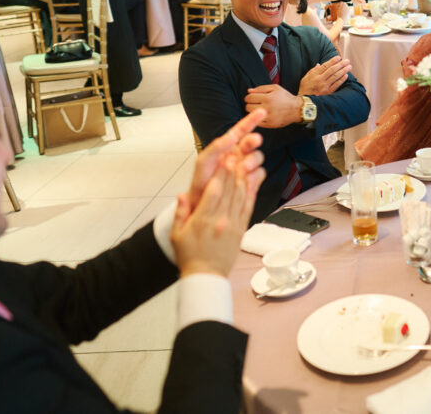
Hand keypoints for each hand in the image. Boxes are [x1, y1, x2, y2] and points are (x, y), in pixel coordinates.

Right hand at [170, 157, 258, 277]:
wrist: (206, 275)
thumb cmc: (190, 256)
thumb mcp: (177, 235)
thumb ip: (180, 213)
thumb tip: (182, 194)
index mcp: (203, 220)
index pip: (214, 191)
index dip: (220, 173)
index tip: (224, 159)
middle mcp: (220, 220)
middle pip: (229, 190)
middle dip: (234, 170)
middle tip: (238, 153)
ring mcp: (233, 224)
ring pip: (240, 196)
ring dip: (244, 178)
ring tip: (246, 162)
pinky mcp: (242, 229)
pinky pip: (248, 207)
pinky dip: (251, 193)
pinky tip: (253, 181)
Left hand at [186, 109, 265, 212]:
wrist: (202, 204)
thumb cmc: (200, 183)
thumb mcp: (204, 161)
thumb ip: (217, 146)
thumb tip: (232, 136)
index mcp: (226, 147)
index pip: (241, 130)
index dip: (251, 120)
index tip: (262, 112)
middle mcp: (237, 155)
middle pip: (253, 143)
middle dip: (253, 142)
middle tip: (253, 142)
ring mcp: (245, 168)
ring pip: (258, 157)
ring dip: (253, 160)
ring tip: (243, 168)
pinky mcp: (251, 181)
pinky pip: (260, 173)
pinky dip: (256, 175)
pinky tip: (248, 178)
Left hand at [245, 85, 301, 127]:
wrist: (297, 109)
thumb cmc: (285, 97)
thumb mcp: (275, 88)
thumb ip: (261, 88)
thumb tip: (249, 91)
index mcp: (268, 98)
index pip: (249, 97)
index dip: (249, 97)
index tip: (253, 97)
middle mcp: (267, 108)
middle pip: (247, 106)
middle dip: (250, 104)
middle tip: (257, 103)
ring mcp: (268, 117)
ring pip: (251, 115)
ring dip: (253, 111)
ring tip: (260, 108)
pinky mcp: (270, 125)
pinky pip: (257, 122)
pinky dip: (258, 118)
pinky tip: (264, 114)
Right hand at [299, 56, 351, 95]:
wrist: (305, 101)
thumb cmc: (304, 89)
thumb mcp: (305, 78)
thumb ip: (312, 71)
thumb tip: (319, 64)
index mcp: (314, 75)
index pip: (325, 66)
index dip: (333, 61)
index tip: (339, 57)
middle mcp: (320, 80)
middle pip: (332, 70)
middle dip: (340, 64)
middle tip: (347, 61)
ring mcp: (324, 86)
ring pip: (335, 76)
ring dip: (343, 71)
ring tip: (349, 67)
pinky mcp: (328, 93)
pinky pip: (336, 85)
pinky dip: (341, 80)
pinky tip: (346, 75)